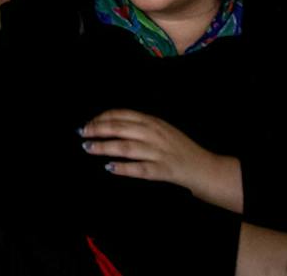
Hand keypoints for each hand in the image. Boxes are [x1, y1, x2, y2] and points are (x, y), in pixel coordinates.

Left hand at [81, 109, 240, 209]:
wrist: (204, 167)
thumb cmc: (178, 148)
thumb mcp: (161, 129)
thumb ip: (140, 125)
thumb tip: (110, 124)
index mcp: (152, 122)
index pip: (122, 115)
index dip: (103, 117)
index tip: (89, 123)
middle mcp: (154, 134)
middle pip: (121, 128)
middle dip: (98, 129)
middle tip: (82, 133)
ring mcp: (158, 152)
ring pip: (126, 147)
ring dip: (105, 147)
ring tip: (88, 148)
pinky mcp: (163, 170)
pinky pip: (140, 169)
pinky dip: (123, 168)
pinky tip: (110, 168)